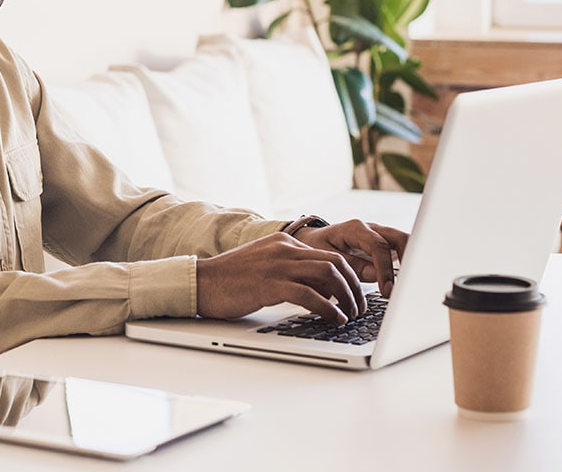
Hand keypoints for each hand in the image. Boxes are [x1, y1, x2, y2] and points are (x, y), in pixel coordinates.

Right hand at [196, 232, 365, 324]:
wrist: (200, 282)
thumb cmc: (230, 280)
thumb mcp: (264, 265)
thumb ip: (288, 269)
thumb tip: (316, 288)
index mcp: (284, 243)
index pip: (329, 255)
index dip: (348, 276)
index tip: (355, 295)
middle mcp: (284, 249)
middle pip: (335, 263)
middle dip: (354, 287)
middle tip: (360, 307)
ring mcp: (277, 265)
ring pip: (328, 275)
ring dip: (346, 298)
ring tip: (351, 315)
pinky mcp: (269, 284)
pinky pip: (309, 294)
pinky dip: (328, 308)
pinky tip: (335, 319)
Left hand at [293, 219, 407, 297]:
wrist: (312, 240)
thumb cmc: (317, 248)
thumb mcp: (327, 257)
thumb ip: (351, 265)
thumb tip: (376, 276)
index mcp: (355, 229)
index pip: (378, 247)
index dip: (385, 269)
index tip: (387, 291)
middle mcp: (372, 229)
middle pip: (400, 238)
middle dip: (409, 260)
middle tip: (408, 286)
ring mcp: (380, 235)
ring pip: (405, 243)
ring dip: (411, 263)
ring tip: (412, 286)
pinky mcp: (384, 245)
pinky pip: (401, 252)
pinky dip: (407, 265)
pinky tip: (408, 283)